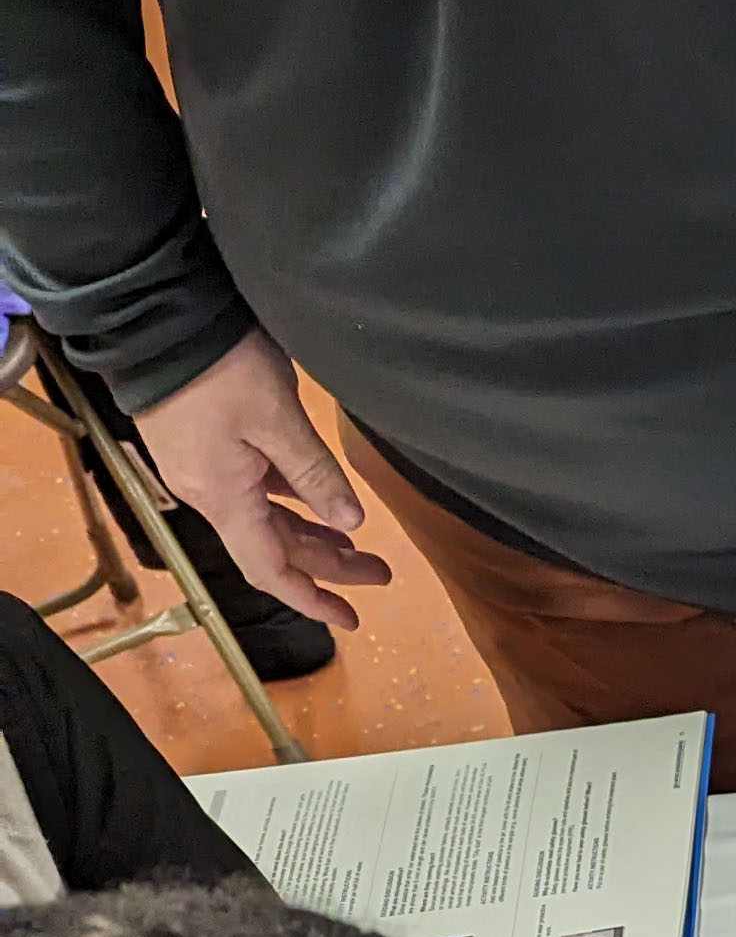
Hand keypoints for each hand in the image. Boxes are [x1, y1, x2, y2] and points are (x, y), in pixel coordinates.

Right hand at [133, 329, 392, 634]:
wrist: (156, 317)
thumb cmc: (217, 364)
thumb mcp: (278, 419)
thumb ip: (315, 474)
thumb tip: (351, 522)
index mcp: (224, 497)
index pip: (269, 569)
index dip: (310, 599)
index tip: (349, 619)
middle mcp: (208, 493)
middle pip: (274, 546)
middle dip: (327, 564)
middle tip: (379, 572)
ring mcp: (202, 469)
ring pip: (264, 517)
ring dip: (309, 533)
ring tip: (356, 543)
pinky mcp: (201, 445)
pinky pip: (250, 489)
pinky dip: (287, 501)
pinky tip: (315, 499)